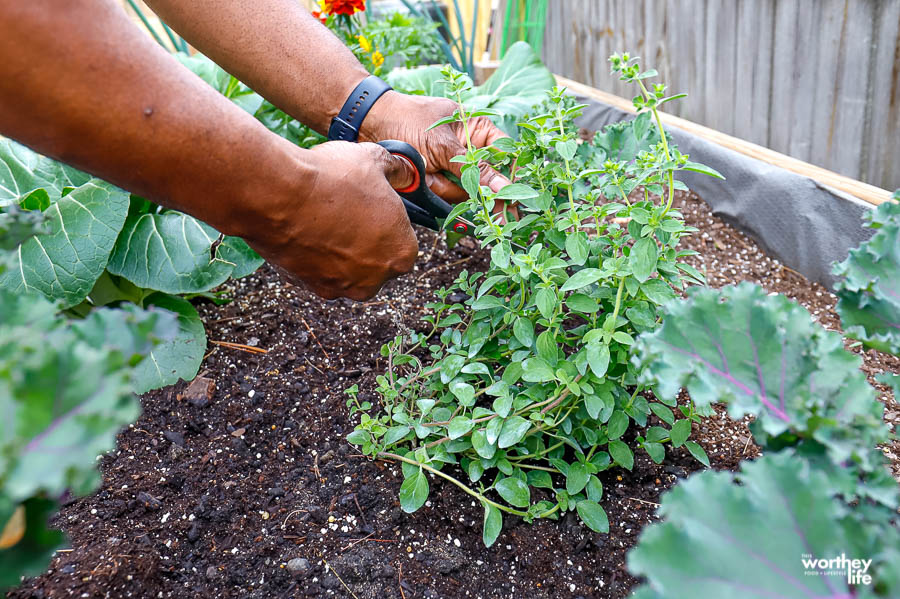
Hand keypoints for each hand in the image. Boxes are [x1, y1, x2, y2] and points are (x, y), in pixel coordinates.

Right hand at [244, 141, 417, 300]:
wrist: (278, 195)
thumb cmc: (332, 179)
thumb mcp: (374, 160)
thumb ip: (397, 170)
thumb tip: (404, 171)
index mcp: (403, 253)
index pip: (402, 239)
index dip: (387, 220)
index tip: (372, 205)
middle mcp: (376, 279)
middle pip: (376, 259)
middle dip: (365, 239)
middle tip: (346, 210)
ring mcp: (343, 288)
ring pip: (347, 268)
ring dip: (339, 249)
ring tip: (323, 217)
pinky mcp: (311, 288)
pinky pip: (319, 272)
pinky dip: (315, 255)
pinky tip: (304, 229)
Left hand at [360, 92, 511, 202]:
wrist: (368, 125)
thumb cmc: (407, 120)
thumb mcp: (443, 145)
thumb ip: (473, 169)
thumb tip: (502, 188)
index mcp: (478, 131)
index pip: (505, 157)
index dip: (508, 178)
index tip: (510, 199)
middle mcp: (469, 151)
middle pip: (486, 181)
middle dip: (468, 186)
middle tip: (455, 187)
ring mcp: (452, 167)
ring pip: (464, 192)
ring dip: (443, 187)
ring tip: (425, 171)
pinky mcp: (437, 181)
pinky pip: (445, 196)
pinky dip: (432, 190)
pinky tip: (421, 178)